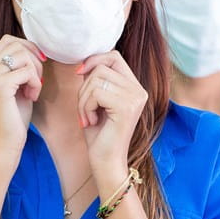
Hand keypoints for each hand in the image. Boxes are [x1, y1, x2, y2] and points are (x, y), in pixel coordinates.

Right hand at [0, 35, 45, 160]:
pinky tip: (32, 97)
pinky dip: (36, 83)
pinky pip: (27, 71)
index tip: (38, 63)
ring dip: (36, 71)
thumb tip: (34, 46)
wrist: (5, 144)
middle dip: (34, 59)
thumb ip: (18, 65)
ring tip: (34, 89)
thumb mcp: (15, 85)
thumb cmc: (14, 116)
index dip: (27, 47)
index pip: (7, 41)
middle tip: (37, 80)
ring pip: (22, 55)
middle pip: (16, 44)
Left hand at [76, 50, 147, 174]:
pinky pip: (96, 94)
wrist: (106, 161)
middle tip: (85, 109)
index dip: (94, 60)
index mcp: (134, 86)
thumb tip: (85, 63)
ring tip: (88, 117)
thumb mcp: (97, 101)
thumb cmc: (100, 133)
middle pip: (101, 68)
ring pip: (96, 80)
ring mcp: (135, 98)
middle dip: (84, 87)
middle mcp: (139, 90)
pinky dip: (86, 107)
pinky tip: (92, 121)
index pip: (114, 57)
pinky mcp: (126, 107)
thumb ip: (96, 81)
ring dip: (83, 100)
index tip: (80, 74)